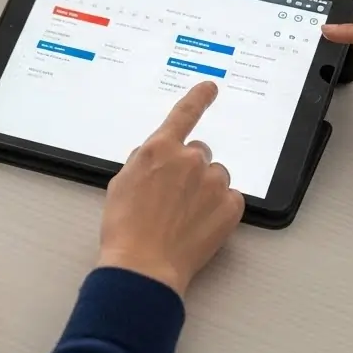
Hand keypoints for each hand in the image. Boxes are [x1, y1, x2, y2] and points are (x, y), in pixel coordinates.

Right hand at [98, 82, 244, 296]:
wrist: (143, 265)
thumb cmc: (124, 228)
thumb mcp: (122, 184)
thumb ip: (143, 162)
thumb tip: (157, 157)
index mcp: (159, 149)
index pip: (185, 113)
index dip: (199, 98)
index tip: (211, 87)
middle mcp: (190, 159)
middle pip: (200, 154)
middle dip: (190, 170)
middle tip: (175, 198)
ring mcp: (213, 182)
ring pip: (216, 177)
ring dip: (206, 190)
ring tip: (185, 217)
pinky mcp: (230, 205)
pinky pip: (230, 199)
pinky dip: (219, 210)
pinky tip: (200, 226)